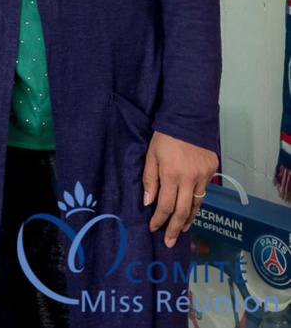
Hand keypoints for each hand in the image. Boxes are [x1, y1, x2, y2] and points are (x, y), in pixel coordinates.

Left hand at [143, 131, 217, 246]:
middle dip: (174, 228)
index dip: (159, 220)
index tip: (153, 228)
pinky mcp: (212, 171)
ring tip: (181, 229)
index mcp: (171, 174)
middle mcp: (189, 179)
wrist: (188, 118)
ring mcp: (203, 176)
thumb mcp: (151, 155)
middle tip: (169, 242)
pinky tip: (191, 209)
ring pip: (196, 205)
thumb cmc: (165, 136)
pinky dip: (197, 203)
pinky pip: (203, 192)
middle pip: (182, 211)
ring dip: (188, 219)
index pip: (165, 205)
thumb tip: (148, 203)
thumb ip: (150, 179)